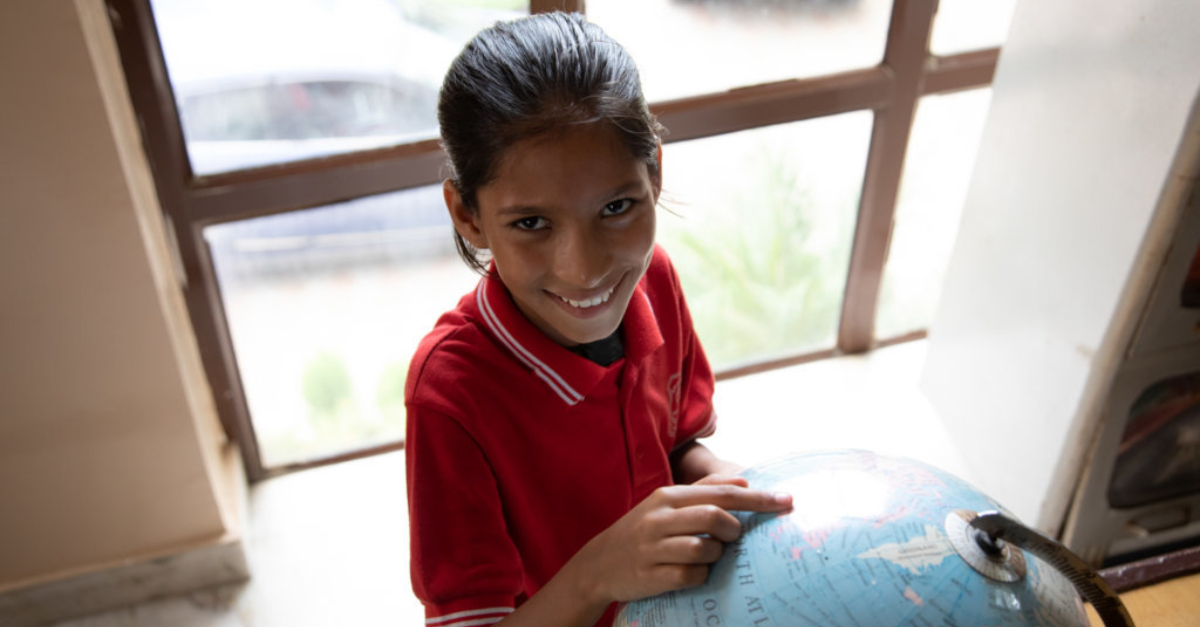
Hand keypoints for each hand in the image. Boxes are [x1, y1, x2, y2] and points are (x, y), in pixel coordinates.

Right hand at [566, 481, 792, 605]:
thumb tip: (745, 480)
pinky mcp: (652, 576)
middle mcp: (659, 519)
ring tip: (706, 554)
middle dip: (735, 529)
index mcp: (667, 497)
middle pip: (715, 517)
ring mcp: (654, 548)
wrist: (599, 564)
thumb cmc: (643, 531)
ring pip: (706, 549)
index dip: (758, 498)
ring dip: (716, 555)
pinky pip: (692, 576)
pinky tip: (690, 572)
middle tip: (734, 536)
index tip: (788, 502)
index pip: (721, 492)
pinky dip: (700, 575)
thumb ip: (704, 490)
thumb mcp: (666, 504)